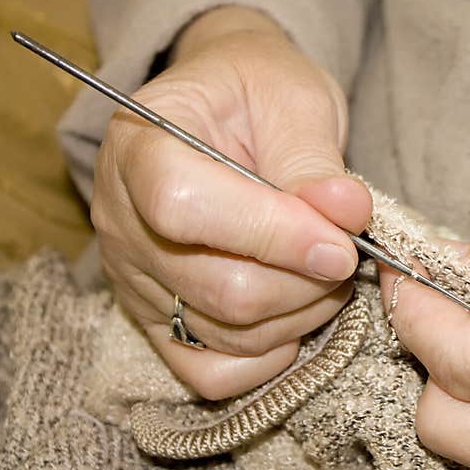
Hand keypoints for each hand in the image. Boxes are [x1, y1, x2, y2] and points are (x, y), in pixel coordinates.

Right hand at [93, 7, 370, 398]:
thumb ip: (315, 163)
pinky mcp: (158, 322)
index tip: (341, 241)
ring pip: (225, 333)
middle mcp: (122, 222)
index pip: (185, 208)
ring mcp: (136, 280)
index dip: (273, 235)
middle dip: (307, 280)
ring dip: (301, 313)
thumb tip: (347, 215)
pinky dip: (268, 356)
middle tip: (347, 251)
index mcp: (140, 147)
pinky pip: (210, 372)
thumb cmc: (258, 96)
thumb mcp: (293, 102)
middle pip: (217, 287)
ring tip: (327, 270)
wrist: (229, 112)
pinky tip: (294, 314)